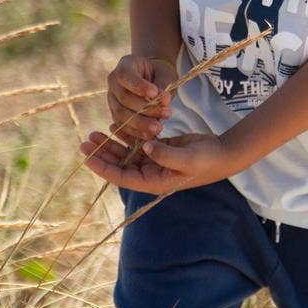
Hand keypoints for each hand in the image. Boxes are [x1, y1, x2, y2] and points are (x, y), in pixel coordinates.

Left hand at [80, 129, 235, 193]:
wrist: (223, 153)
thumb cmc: (207, 160)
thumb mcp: (187, 158)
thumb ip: (165, 154)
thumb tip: (145, 147)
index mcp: (154, 181)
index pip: (122, 177)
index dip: (103, 167)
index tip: (87, 157)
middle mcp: (151, 173)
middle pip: (120, 165)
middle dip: (102, 153)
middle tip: (84, 141)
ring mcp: (155, 161)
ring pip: (126, 153)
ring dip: (111, 143)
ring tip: (95, 131)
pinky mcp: (160, 149)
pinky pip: (138, 142)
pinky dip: (127, 135)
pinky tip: (115, 126)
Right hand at [106, 54, 174, 143]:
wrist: (152, 80)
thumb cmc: (159, 74)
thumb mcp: (164, 74)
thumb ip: (163, 85)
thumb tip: (163, 100)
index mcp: (125, 65)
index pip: (125, 75)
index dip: (139, 86)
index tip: (155, 92)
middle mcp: (114, 82)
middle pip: (124, 98)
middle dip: (145, 109)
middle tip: (166, 114)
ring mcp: (112, 99)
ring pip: (121, 114)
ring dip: (141, 123)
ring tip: (159, 127)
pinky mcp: (115, 115)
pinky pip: (123, 126)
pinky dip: (136, 131)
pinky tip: (150, 134)